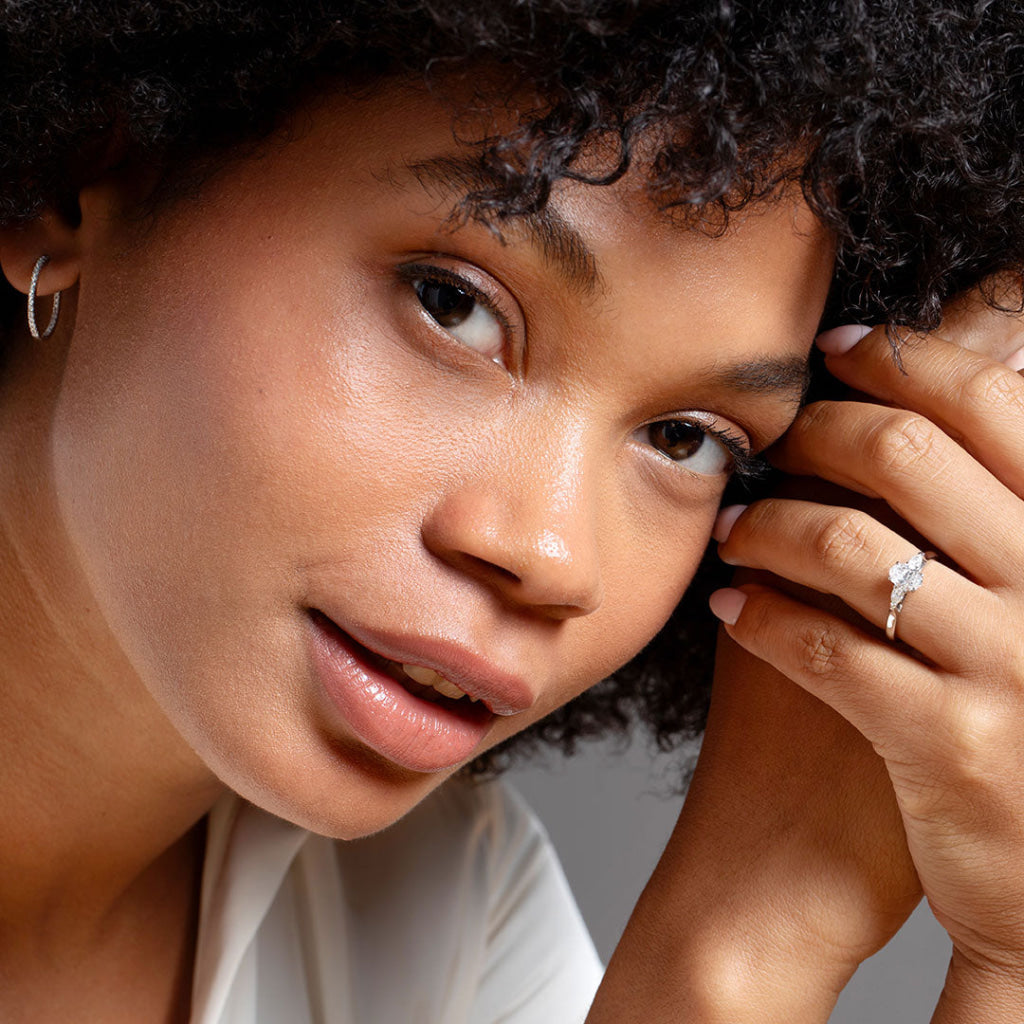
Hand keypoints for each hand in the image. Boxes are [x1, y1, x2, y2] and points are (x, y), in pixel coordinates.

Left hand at [710, 302, 1023, 1014]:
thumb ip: (993, 521)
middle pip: (908, 454)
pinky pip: (825, 651)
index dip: (908, 359)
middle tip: (778, 440)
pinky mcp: (951, 746)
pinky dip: (761, 618)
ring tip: (736, 531)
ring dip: (770, 526)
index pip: (996, 403)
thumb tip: (909, 419)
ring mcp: (1010, 668)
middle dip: (820, 431)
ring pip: (850, 546)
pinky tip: (733, 608)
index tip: (840, 349)